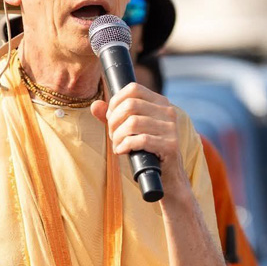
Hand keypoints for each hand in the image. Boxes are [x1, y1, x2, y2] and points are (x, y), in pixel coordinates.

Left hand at [91, 82, 189, 196]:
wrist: (168, 177)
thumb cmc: (146, 150)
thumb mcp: (129, 130)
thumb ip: (113, 117)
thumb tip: (95, 105)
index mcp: (160, 103)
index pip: (133, 89)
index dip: (116, 101)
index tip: (110, 117)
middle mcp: (168, 112)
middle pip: (130, 105)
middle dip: (114, 121)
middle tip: (112, 135)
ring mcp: (171, 128)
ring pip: (133, 123)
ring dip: (118, 136)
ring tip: (117, 145)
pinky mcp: (170, 145)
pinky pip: (140, 140)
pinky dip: (125, 146)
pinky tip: (122, 151)